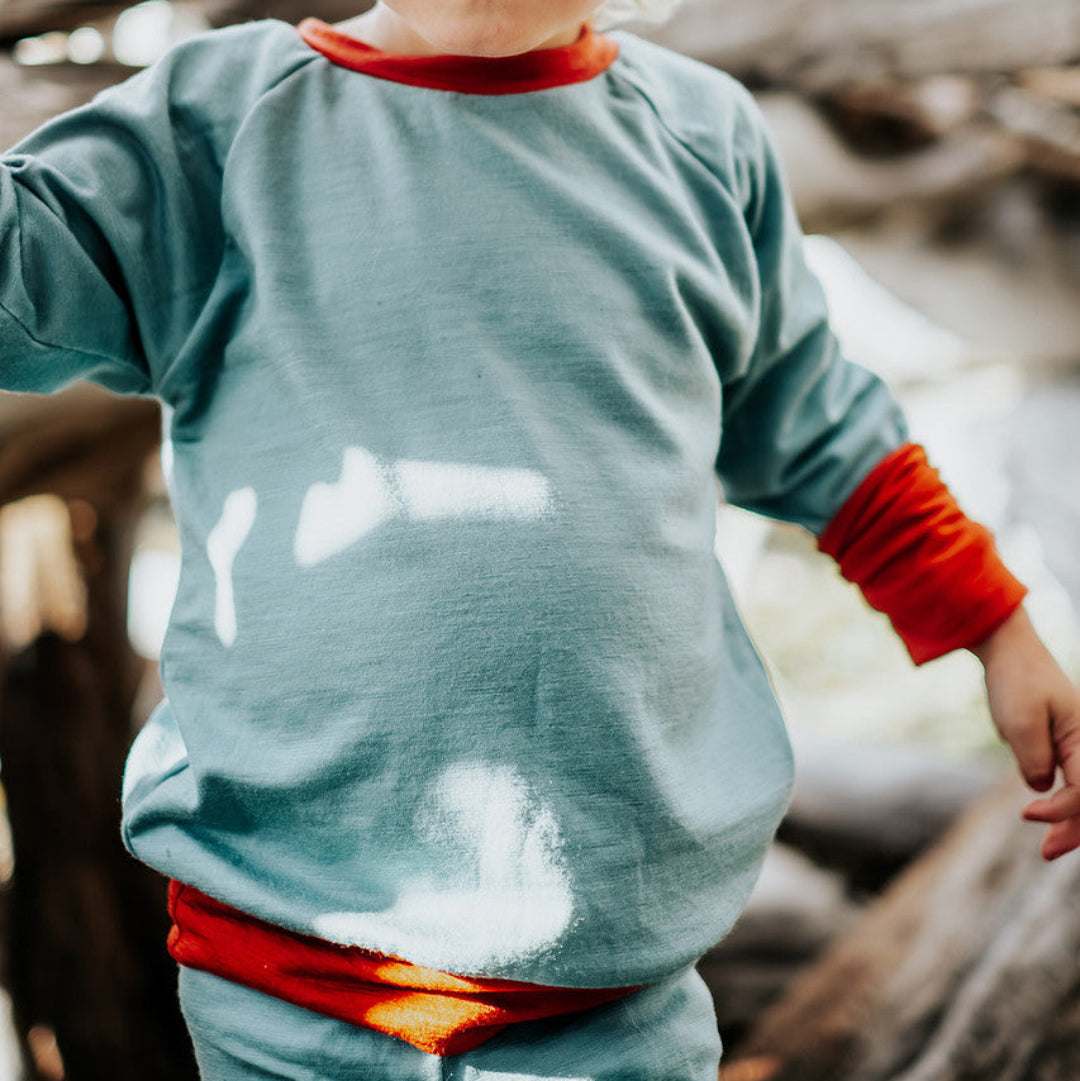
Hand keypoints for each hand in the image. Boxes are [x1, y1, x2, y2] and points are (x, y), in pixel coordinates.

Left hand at [971, 606, 1079, 859]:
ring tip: (1049, 850)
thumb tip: (1042, 789)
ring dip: (1071, 823)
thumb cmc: (1016, 681)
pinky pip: (1073, 784)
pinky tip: (1050, 820)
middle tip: (1046, 853)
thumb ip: (1034, 758)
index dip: (1062, 810)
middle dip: (1075, 829)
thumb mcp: (1020, 720)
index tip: (1027, 814)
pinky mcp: (1063, 749)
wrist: (1009, 653)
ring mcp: (1078, 747)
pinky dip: (1065, 806)